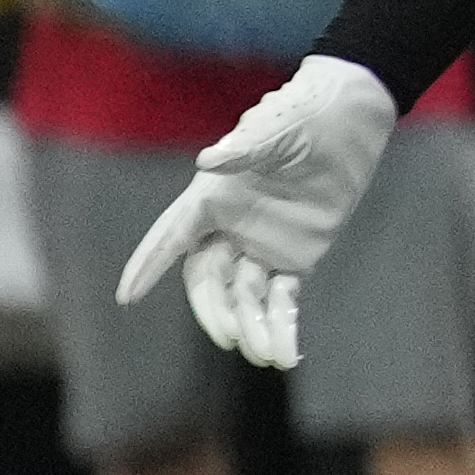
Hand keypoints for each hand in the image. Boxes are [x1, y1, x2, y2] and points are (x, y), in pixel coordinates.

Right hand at [117, 55, 399, 370]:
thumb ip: (246, 150)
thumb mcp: (276, 131)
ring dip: (253, 327)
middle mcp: (228, 227)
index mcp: (211, 198)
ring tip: (269, 356)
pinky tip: (287, 353)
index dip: (149, 264)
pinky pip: (282, 298)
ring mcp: (260, 245)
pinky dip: (284, 324)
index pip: (171, 237)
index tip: (126, 295)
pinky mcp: (294, 256)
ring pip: (243, 296)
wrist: (348, 120)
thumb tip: (210, 160)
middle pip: (208, 279)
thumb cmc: (303, 117)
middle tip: (230, 336)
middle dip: (215, 310)